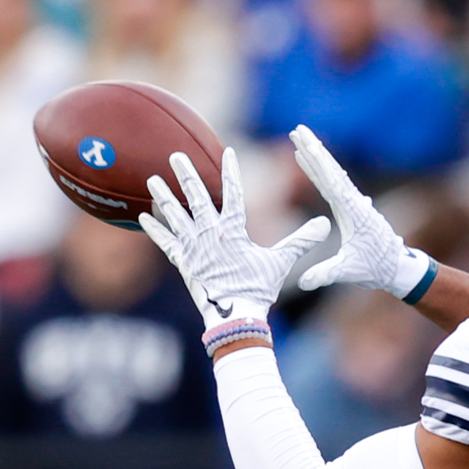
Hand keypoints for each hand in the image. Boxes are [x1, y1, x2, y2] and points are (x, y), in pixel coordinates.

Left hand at [139, 149, 282, 331]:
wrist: (233, 316)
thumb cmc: (258, 290)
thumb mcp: (280, 263)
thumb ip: (300, 241)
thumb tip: (324, 224)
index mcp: (234, 230)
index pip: (234, 193)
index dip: (231, 172)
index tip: (228, 152)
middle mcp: (210, 234)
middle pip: (196, 197)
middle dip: (186, 174)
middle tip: (175, 156)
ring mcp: (194, 248)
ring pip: (175, 215)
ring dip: (163, 196)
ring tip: (152, 179)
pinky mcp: (183, 263)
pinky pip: (165, 242)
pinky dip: (155, 230)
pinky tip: (143, 216)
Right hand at [285, 125, 436, 299]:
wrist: (398, 268)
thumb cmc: (375, 269)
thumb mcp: (348, 271)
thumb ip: (326, 274)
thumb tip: (302, 282)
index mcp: (352, 211)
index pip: (331, 181)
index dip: (316, 162)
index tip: (304, 143)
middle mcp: (354, 201)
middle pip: (330, 169)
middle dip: (313, 148)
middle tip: (297, 128)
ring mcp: (354, 202)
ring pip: (331, 172)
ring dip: (315, 155)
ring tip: (299, 138)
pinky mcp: (352, 206)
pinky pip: (333, 182)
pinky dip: (320, 170)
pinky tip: (311, 162)